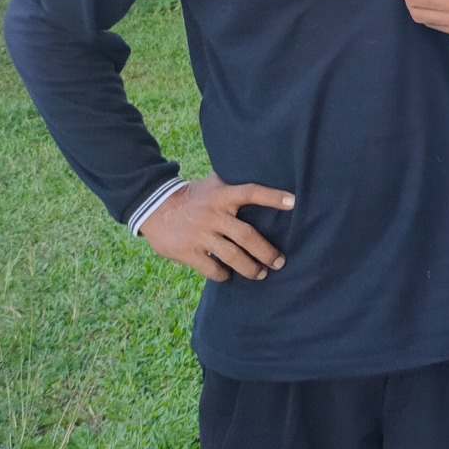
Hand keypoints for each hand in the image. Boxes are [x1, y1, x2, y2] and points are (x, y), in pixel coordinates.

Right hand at [139, 175, 292, 282]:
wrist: (155, 207)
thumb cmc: (193, 196)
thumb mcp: (213, 183)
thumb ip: (234, 184)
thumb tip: (265, 173)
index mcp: (222, 195)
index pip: (251, 192)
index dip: (272, 196)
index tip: (293, 202)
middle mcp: (213, 214)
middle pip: (247, 236)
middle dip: (266, 252)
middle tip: (280, 262)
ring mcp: (200, 234)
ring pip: (232, 256)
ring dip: (250, 268)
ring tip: (261, 274)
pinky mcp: (187, 251)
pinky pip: (211, 268)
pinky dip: (223, 274)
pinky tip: (229, 276)